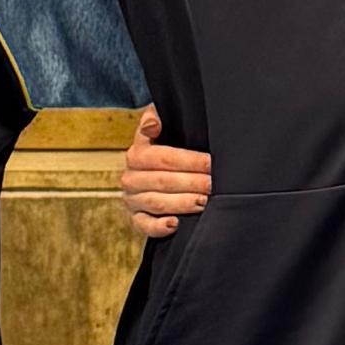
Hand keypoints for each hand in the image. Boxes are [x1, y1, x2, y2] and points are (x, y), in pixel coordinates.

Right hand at [119, 104, 212, 238]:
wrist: (163, 170)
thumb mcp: (166, 125)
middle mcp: (131, 177)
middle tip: (213, 185)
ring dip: (182, 203)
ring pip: (156, 203)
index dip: (189, 161)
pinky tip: (175, 224)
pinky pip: (144, 226)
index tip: (210, 163)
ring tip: (204, 202)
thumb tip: (152, 124)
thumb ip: (157, 117)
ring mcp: (133, 200)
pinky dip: (158, 227)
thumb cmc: (170, 146)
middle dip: (192, 183)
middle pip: (162, 181)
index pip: (163, 157)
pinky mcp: (137, 220)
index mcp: (137, 153)